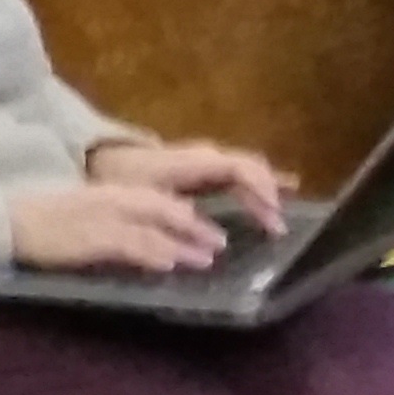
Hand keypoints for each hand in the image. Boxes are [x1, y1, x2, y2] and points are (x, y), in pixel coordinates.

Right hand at [8, 181, 225, 274]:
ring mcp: (103, 218)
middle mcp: (111, 200)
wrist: (5, 220)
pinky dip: (153, 253)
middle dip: (195, 227)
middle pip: (164, 209)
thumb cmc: (39, 218)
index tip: (207, 229)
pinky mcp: (92, 238)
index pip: (158, 199)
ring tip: (206, 258)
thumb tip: (142, 237)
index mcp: (109, 191)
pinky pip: (131, 245)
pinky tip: (169, 264)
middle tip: (220, 243)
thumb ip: (112, 219)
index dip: (186, 214)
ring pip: (154, 228)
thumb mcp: (81, 211)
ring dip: (183, 244)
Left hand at [84, 139, 289, 234]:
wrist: (106, 160)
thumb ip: (179, 216)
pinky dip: (262, 183)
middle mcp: (208, 155)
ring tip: (287, 212)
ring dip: (268, 190)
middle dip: (268, 195)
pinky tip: (286, 189)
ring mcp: (209, 159)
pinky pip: (242, 172)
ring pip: (250, 169)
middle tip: (279, 229)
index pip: (239, 169)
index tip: (273, 216)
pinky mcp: (208, 168)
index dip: (260, 189)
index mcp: (195, 161)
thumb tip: (215, 239)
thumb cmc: (126, 179)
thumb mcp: (147, 199)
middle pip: (250, 169)